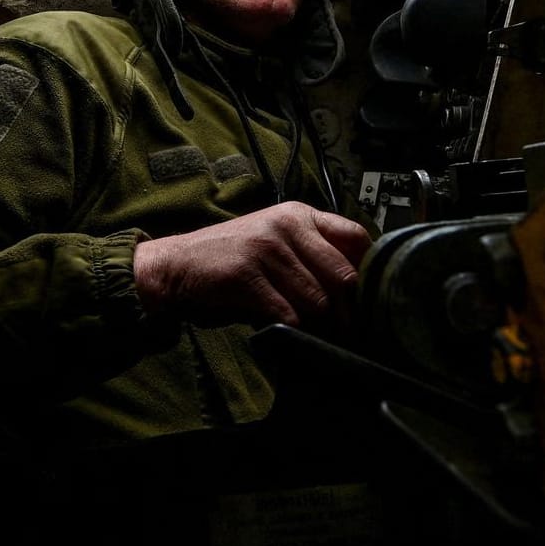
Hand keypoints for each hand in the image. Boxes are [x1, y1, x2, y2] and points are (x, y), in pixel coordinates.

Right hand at [132, 202, 371, 327]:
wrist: (177, 265)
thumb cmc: (234, 259)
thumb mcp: (277, 242)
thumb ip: (314, 253)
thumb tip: (361, 287)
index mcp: (300, 215)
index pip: (355, 236)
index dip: (368, 270)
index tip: (367, 295)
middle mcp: (287, 226)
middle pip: (344, 275)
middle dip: (347, 309)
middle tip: (344, 329)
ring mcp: (267, 249)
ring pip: (318, 299)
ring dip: (317, 323)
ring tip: (311, 330)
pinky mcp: (247, 276)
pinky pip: (288, 313)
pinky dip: (289, 328)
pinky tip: (280, 327)